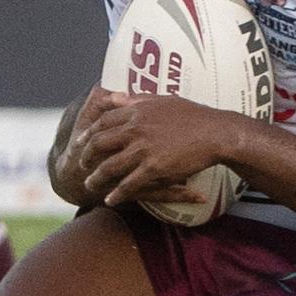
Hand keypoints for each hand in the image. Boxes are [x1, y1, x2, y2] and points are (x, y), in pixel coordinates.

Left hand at [75, 94, 225, 205]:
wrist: (215, 132)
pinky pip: (129, 184)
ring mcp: (143, 149)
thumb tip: (112, 95)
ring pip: (110, 166)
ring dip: (96, 178)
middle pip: (100, 143)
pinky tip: (110, 200)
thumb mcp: (161, 99)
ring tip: (89, 185)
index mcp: (136, 111)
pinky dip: (117, 194)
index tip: (80, 142)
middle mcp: (135, 129)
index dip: (87, 133)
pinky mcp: (154, 168)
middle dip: (86, 156)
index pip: (102, 122)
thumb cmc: (193, 114)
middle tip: (81, 165)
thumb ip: (134, 99)